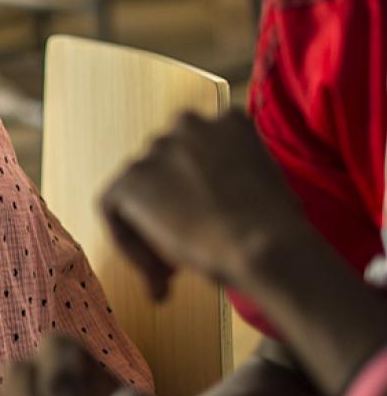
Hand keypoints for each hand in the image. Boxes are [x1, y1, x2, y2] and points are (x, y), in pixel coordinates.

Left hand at [99, 110, 309, 300]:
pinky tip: (156, 273)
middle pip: (163, 170)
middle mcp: (189, 125)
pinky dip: (126, 241)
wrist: (265, 245)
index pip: (195, 153)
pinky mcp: (132, 176)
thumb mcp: (268, 186)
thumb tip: (215, 206)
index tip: (209, 230)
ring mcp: (158, 149)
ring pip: (138, 191)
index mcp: (229, 122)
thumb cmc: (280, 230)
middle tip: (185, 255)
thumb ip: (235, 180)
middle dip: (170, 209)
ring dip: (149, 231)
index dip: (196, 194)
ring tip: (172, 272)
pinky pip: (113, 208)